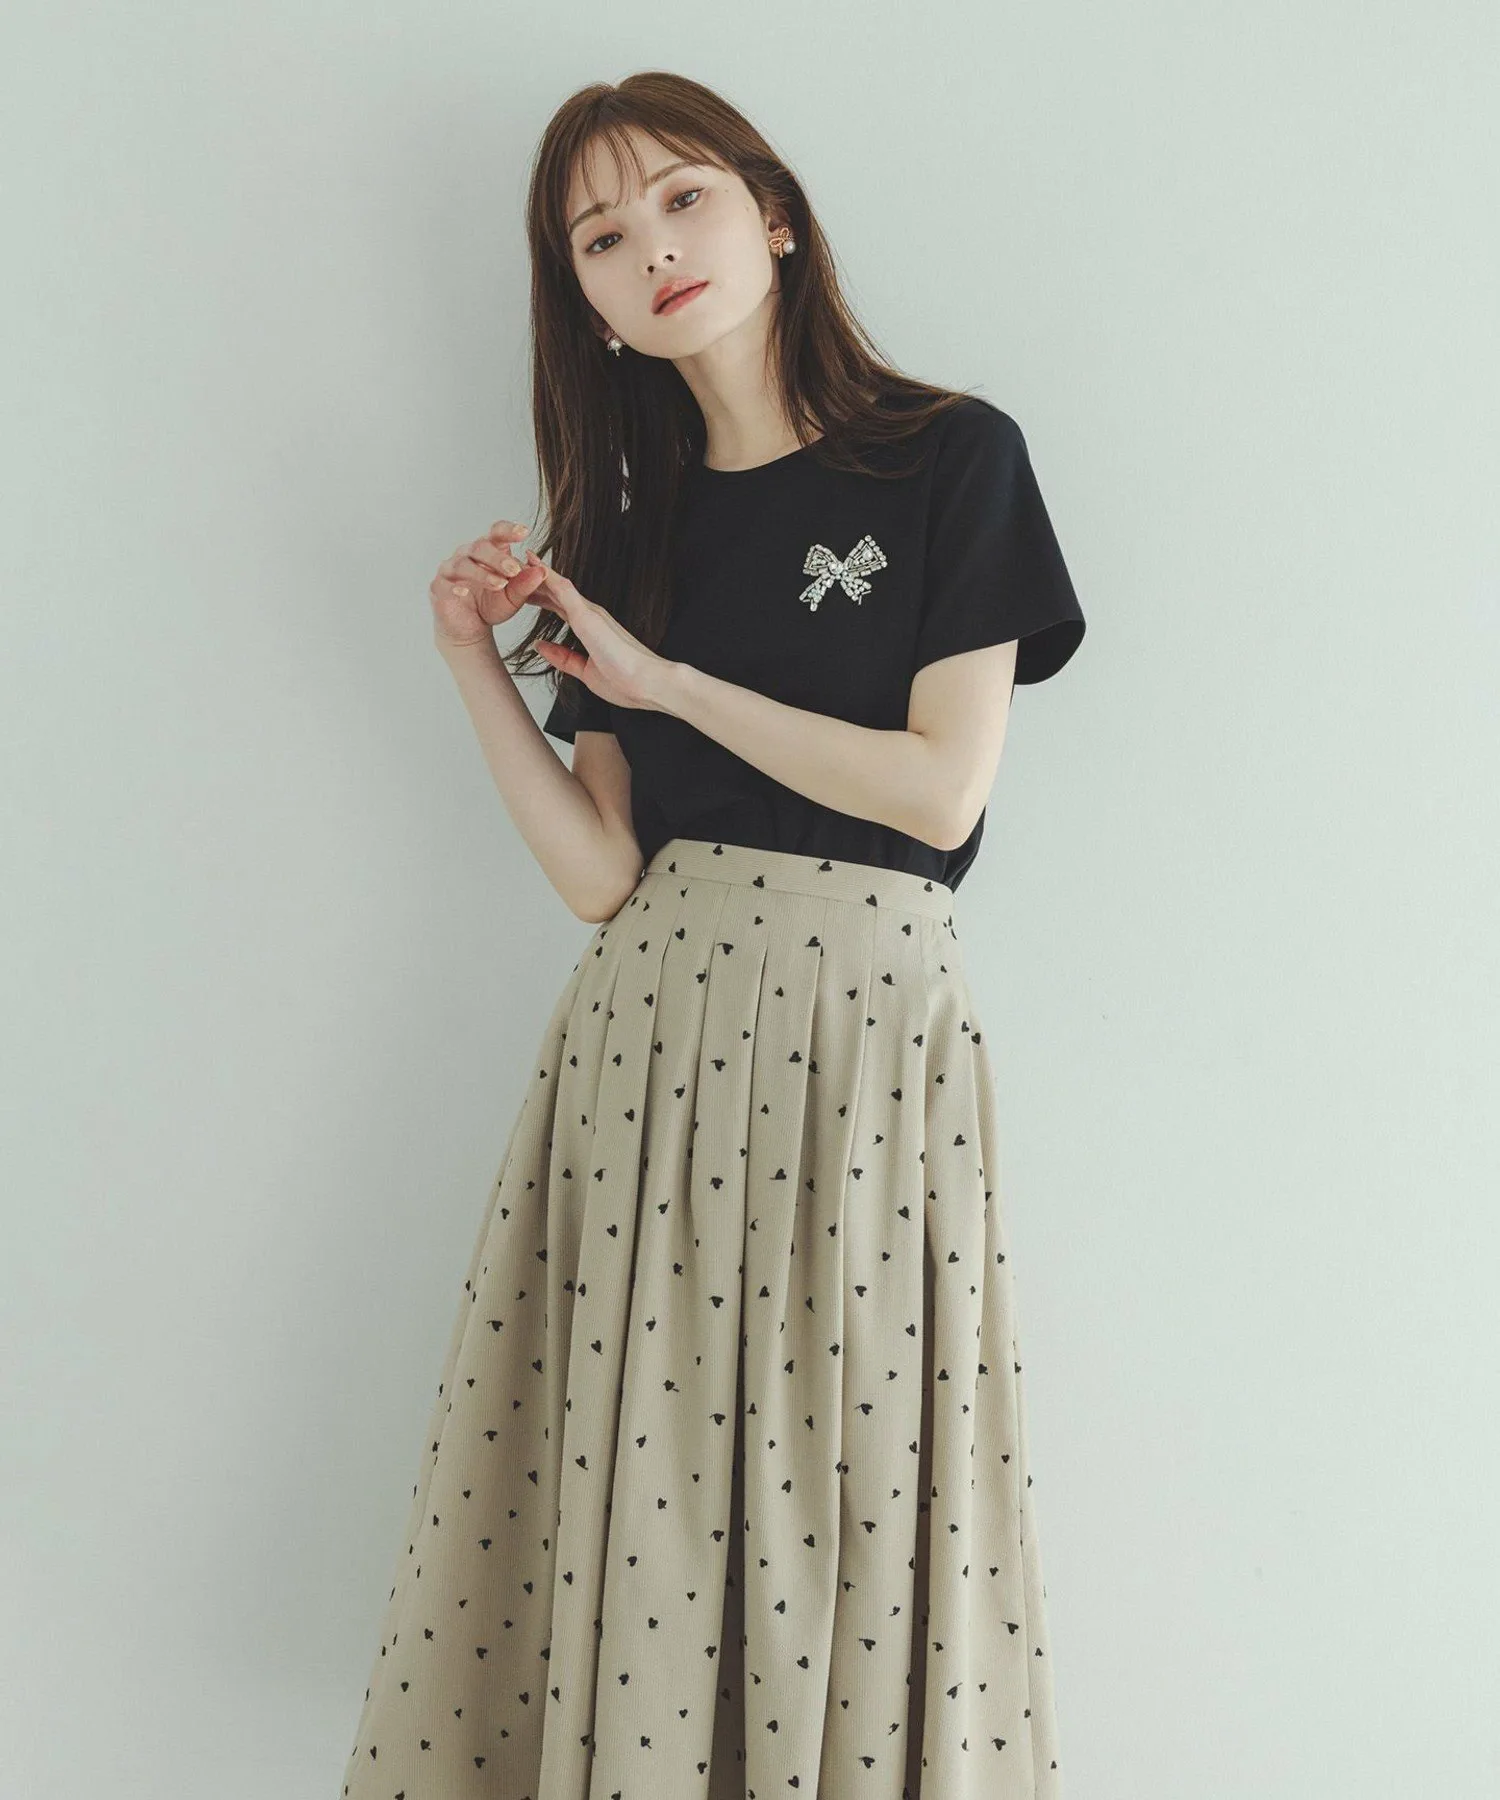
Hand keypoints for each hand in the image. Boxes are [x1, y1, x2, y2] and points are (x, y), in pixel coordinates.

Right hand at [429, 520, 546, 649]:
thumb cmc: (492, 606)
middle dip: (498, 558)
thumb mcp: (514, 598)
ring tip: (499, 584)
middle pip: (480, 547)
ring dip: (482, 573)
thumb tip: (542, 571)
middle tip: (514, 570)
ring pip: (463, 564)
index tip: (525, 532)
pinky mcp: (438, 586)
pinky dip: (455, 586)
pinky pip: (444, 582)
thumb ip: (526, 584)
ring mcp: (450, 569)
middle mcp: (467, 554)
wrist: (471, 628)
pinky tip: (465, 591)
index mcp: (488, 550)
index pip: (496, 533)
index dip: (509, 530)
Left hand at [520, 551, 677, 714]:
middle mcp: (591, 614)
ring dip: (537, 571)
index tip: (523, 589)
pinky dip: (546, 576)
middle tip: (513, 568)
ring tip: (517, 557)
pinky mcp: (588, 615)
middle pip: (555, 591)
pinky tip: (532, 564)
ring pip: (557, 584)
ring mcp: (590, 612)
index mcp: (590, 628)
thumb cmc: (627, 681)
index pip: (559, 607)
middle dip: (534, 580)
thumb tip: (541, 646)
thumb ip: (563, 658)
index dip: (540, 596)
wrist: (648, 684)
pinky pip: (562, 589)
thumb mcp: (585, 672)